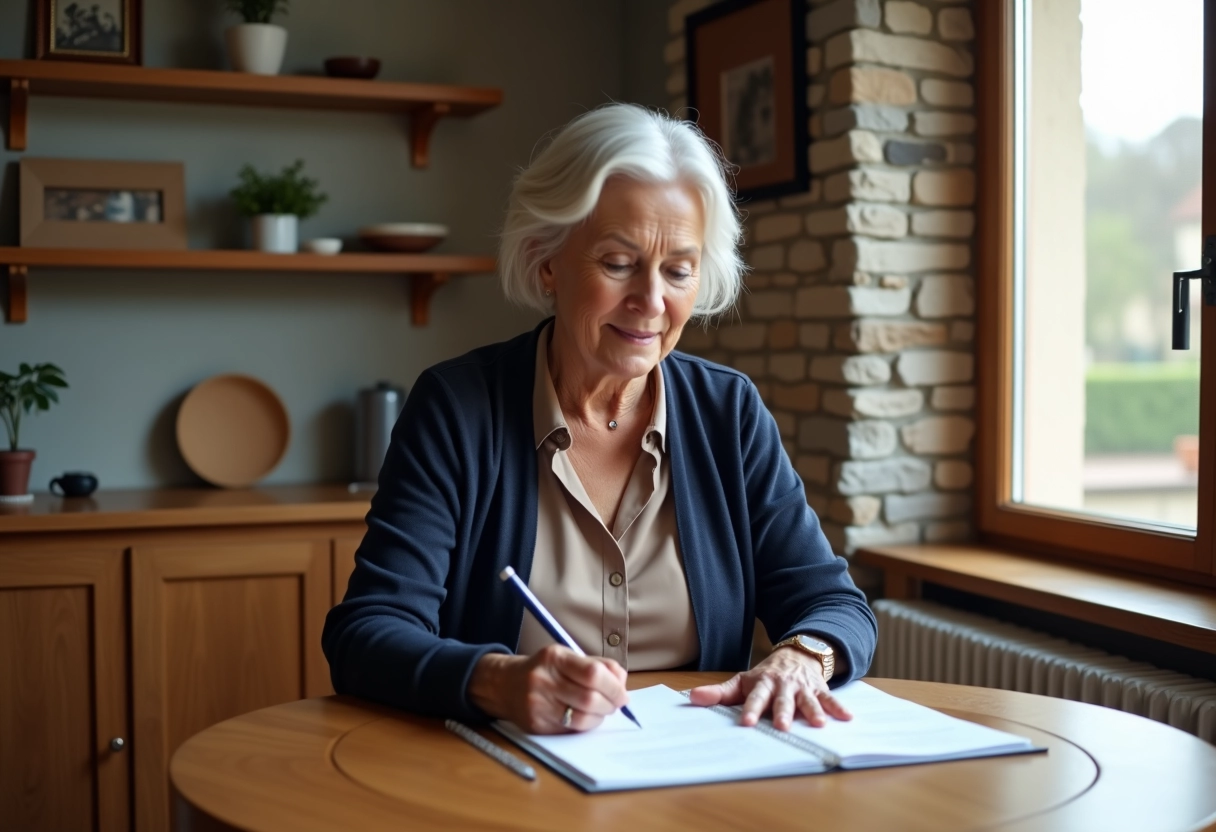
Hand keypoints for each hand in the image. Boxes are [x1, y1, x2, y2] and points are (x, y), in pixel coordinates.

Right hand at [468, 645, 629, 733]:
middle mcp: (543, 681)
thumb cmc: (544, 669)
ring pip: (582, 719)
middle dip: (610, 704)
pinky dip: (584, 726)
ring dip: (600, 718)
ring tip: (601, 711)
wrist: (505, 684)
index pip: (593, 674)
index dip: (614, 687)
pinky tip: (584, 717)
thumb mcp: (567, 656)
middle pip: (590, 699)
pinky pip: (570, 730)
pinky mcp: (536, 726)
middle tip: (615, 704)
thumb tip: (622, 683)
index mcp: (554, 658)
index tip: (623, 693)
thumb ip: (597, 665)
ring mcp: (538, 705)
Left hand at [688, 647, 851, 730]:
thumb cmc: (766, 675)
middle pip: (782, 700)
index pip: (754, 697)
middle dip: (782, 712)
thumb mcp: (742, 681)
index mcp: (762, 683)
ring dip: (813, 711)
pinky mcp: (819, 689)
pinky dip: (838, 707)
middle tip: (781, 725)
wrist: (797, 654)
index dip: (750, 709)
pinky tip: (847, 718)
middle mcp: (783, 685)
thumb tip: (691, 698)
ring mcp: (802, 687)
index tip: (746, 723)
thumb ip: (719, 693)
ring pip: (807, 700)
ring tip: (818, 724)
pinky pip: (830, 698)